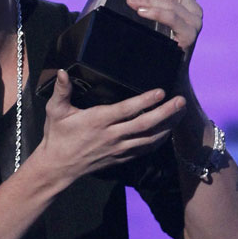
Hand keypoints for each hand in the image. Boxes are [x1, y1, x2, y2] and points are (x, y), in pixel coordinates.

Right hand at [41, 70, 185, 179]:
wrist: (58, 167)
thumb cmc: (57, 136)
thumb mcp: (55, 111)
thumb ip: (61, 90)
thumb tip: (63, 71)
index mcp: (98, 121)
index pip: (127, 110)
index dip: (145, 101)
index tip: (161, 91)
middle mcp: (112, 136)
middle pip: (145, 125)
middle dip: (166, 113)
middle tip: (181, 101)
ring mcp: (118, 149)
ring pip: (149, 139)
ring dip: (167, 127)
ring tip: (181, 114)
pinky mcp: (121, 158)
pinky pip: (144, 150)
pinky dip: (158, 141)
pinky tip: (167, 132)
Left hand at [125, 0, 201, 61]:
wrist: (164, 73)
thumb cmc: (154, 41)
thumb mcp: (150, 14)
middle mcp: (192, 7)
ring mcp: (194, 21)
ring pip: (171, 1)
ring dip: (148, 0)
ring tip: (132, 3)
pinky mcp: (190, 35)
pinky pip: (172, 17)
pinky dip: (156, 12)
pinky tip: (142, 13)